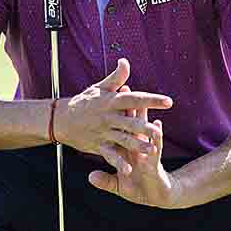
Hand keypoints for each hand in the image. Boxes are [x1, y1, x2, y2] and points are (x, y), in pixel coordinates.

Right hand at [53, 58, 172, 173]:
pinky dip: (119, 163)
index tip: (168, 102)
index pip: (134, 99)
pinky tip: (129, 170)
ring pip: (122, 139)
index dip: (151, 100)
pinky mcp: (98, 145)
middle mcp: (108, 117)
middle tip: (159, 132)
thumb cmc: (84, 102)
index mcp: (111, 101)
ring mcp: (103, 132)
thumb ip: (116, 78)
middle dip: (144, 127)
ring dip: (137, 146)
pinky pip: (110, 155)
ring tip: (152, 150)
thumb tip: (125, 61)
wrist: (61, 119)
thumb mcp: (99, 88)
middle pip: (129, 122)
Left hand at [87, 96, 176, 207]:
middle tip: (125, 87)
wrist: (155, 198)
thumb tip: (90, 177)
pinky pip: (155, 148)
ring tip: (141, 102)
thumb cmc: (137, 189)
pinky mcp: (154, 163)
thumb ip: (104, 180)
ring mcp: (146, 154)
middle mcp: (137, 148)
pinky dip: (156, 137)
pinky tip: (158, 126)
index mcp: (127, 151)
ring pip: (144, 132)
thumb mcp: (118, 185)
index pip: (119, 130)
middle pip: (132, 124)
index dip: (114, 116)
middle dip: (128, 108)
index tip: (106, 101)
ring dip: (143, 118)